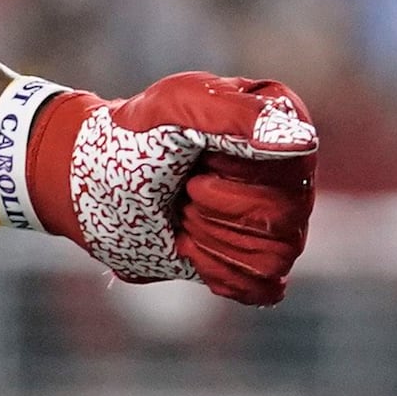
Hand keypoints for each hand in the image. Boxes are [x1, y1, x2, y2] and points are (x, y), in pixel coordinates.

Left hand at [30, 74, 322, 304]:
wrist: (93, 188)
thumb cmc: (132, 138)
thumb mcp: (174, 110)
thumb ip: (237, 117)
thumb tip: (304, 141)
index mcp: (283, 117)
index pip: (293, 172)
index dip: (233, 178)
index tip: (196, 161)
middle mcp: (290, 166)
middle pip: (284, 219)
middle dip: (215, 211)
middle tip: (183, 190)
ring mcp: (278, 213)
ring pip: (275, 256)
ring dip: (211, 241)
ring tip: (184, 213)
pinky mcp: (258, 255)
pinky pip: (263, 285)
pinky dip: (217, 272)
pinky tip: (192, 246)